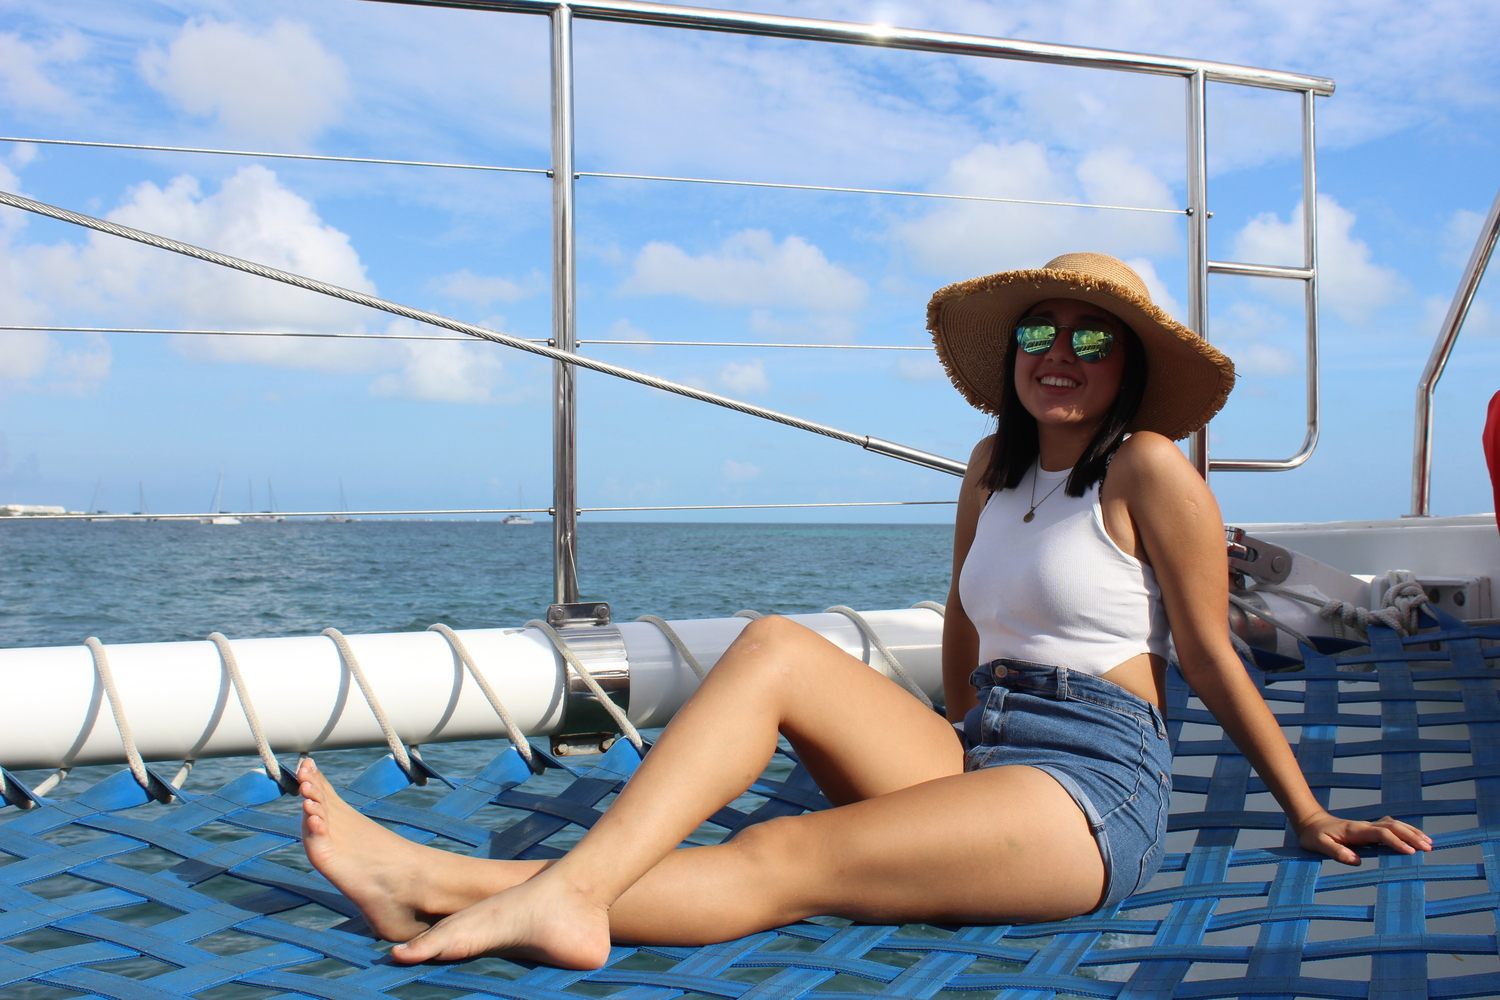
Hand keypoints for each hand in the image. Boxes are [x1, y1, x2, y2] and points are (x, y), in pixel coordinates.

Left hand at [1295, 811, 1431, 864]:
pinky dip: (1405, 831)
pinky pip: (1391, 828)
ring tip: (1429, 843)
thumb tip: (1356, 861)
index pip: (1381, 834)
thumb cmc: (1314, 836)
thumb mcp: (1319, 845)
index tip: (1410, 852)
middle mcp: (1365, 826)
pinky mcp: (1369, 830)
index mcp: (1355, 830)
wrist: (1310, 822)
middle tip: (1428, 848)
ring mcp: (1368, 826)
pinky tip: (1415, 837)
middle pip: (1393, 827)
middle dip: (1411, 836)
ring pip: (1394, 825)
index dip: (1396, 842)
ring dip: (1412, 832)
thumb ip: (1336, 852)